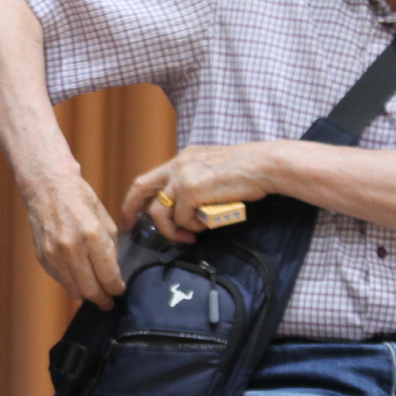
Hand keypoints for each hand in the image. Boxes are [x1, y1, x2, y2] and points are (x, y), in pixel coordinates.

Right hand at [21, 169, 125, 306]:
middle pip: (90, 290)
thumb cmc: (81, 200)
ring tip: (95, 292)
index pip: (108, 277)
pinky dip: (71, 283)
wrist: (48, 187)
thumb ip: (110, 250)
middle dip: (103, 299)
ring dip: (86, 294)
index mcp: (92, 236)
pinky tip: (78, 276)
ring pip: (74, 290)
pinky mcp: (42, 257)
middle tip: (109, 302)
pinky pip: (60, 280)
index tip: (120, 290)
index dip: (117, 289)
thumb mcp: (105, 221)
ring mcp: (53, 254)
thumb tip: (113, 274)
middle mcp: (71, 248)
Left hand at [121, 143, 282, 243]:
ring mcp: (182, 177)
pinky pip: (182, 219)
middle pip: (141, 190)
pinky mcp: (191, 191)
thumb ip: (195, 182)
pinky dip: (193, 227)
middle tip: (132, 229)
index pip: (148, 179)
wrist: (264, 165)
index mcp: (182, 159)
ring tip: (190, 236)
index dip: (135, 198)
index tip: (132, 215)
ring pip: (160, 212)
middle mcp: (177, 165)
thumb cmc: (247, 172)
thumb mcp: (212, 170)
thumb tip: (185, 207)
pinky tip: (207, 225)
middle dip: (131, 211)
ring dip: (173, 229)